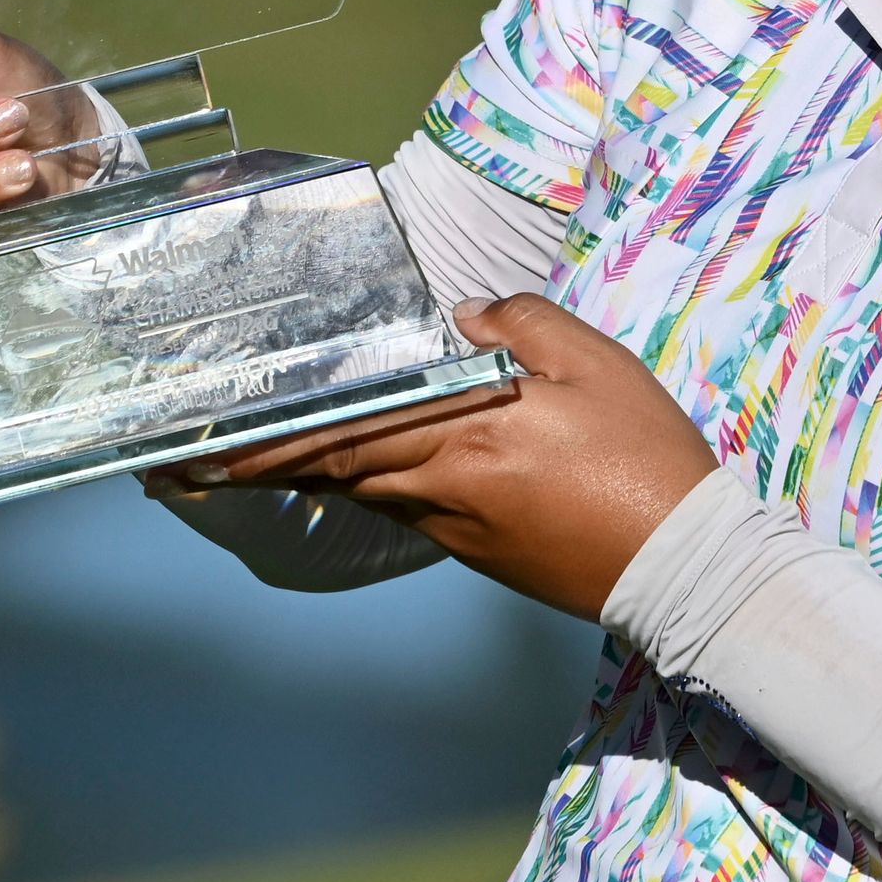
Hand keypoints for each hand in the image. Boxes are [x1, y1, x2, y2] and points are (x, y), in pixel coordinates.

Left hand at [145, 296, 717, 621]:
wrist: (684, 565)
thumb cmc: (642, 457)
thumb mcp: (592, 363)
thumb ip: (517, 323)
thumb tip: (458, 317)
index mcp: (461, 434)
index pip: (342, 431)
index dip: (267, 437)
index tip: (202, 443)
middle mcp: (441, 487)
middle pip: (336, 467)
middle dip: (263, 461)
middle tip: (196, 457)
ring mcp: (458, 527)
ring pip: (368, 489)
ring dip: (311, 471)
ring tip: (257, 457)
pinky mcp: (482, 550)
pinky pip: (410, 506)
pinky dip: (370, 485)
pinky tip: (365, 470)